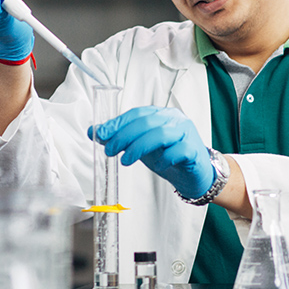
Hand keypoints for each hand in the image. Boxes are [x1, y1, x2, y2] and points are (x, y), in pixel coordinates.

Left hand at [92, 106, 214, 198]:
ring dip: (139, 147)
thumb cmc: (168, 156)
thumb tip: (94, 131)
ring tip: (125, 161)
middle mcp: (175, 120)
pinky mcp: (194, 150)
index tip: (101, 134)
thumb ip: (120, 137)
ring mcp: (186, 133)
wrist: (194, 174)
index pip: (137, 113)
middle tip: (110, 151)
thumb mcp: (140, 145)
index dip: (118, 123)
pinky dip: (165, 158)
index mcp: (162, 114)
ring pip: (161, 134)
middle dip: (124, 136)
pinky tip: (158, 166)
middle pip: (147, 122)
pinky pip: (178, 150)